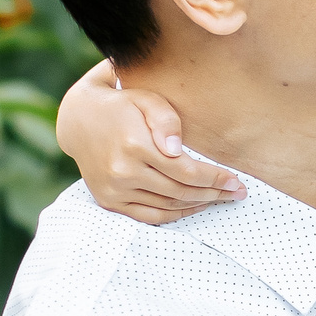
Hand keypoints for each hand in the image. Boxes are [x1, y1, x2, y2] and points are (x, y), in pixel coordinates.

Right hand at [55, 59, 242, 223]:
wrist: (78, 120)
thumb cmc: (122, 105)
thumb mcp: (146, 99)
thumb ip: (166, 120)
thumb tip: (176, 149)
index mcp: (134, 144)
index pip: (186, 170)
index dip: (215, 178)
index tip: (237, 181)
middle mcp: (122, 171)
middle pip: (180, 191)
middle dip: (214, 194)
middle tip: (237, 193)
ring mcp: (114, 190)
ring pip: (167, 206)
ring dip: (198, 205)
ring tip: (220, 199)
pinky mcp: (108, 201)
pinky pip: (148, 216)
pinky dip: (174, 215)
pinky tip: (193, 206)